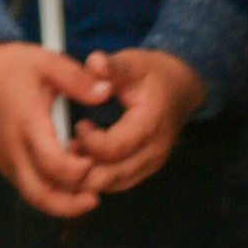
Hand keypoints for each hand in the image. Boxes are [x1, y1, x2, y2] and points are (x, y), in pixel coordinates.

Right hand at [0, 41, 117, 216]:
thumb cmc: (8, 63)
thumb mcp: (45, 61)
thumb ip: (76, 78)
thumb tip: (107, 92)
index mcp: (27, 124)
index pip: (54, 166)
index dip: (79, 172)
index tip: (93, 160)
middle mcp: (12, 149)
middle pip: (40, 196)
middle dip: (69, 205)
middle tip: (93, 198)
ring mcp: (1, 158)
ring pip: (31, 193)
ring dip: (57, 196)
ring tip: (79, 183)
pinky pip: (21, 181)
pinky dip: (42, 183)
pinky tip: (57, 168)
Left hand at [71, 45, 204, 193]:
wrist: (181, 88)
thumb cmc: (154, 74)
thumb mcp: (134, 62)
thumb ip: (113, 66)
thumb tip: (93, 62)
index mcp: (149, 125)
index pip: (114, 149)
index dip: (90, 141)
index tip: (80, 123)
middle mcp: (153, 152)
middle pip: (112, 176)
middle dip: (83, 167)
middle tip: (67, 146)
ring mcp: (151, 165)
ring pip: (114, 185)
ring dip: (90, 174)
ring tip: (74, 151)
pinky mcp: (146, 170)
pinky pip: (119, 183)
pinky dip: (100, 177)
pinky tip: (86, 159)